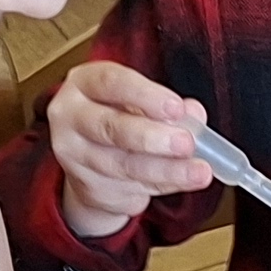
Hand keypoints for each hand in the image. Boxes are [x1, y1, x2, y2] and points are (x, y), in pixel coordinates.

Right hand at [47, 61, 222, 240]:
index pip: (111, 82)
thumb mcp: (141, 103)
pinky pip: (131, 187)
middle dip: (152, 137)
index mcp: (86, 83)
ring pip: (124, 165)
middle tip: (186, 143)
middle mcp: (71, 116)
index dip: (145, 95)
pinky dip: (163, 184)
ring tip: (199, 172)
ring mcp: (74, 155)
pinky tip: (183, 180)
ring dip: (167, 170)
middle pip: (110, 128)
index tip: (176, 107)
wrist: (90, 161)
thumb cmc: (118, 119)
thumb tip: (194, 114)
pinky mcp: (87, 186)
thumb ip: (168, 107)